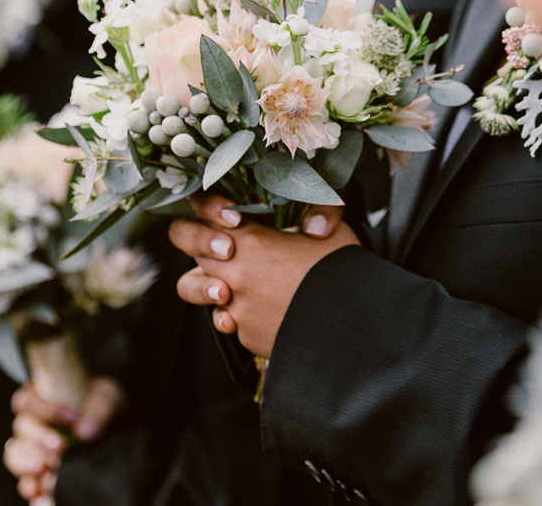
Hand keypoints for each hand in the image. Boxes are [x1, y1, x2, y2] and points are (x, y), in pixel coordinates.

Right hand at [4, 377, 123, 503]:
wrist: (113, 429)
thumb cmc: (102, 406)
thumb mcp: (106, 398)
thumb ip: (98, 409)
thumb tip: (84, 431)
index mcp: (41, 397)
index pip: (28, 401)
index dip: (47, 409)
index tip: (73, 416)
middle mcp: (31, 423)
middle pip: (22, 429)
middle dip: (40, 438)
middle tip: (62, 447)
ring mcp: (31, 449)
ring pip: (15, 455)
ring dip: (28, 463)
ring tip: (45, 469)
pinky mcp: (38, 473)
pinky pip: (24, 481)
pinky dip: (29, 486)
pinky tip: (39, 492)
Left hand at [170, 195, 358, 357]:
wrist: (350, 328)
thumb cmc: (343, 273)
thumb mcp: (332, 231)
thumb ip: (313, 215)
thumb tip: (310, 225)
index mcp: (249, 240)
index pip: (201, 210)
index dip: (209, 207)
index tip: (232, 215)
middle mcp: (233, 273)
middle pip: (190, 247)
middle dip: (204, 242)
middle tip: (229, 246)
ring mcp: (235, 307)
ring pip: (193, 288)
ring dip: (207, 284)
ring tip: (228, 288)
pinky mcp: (245, 335)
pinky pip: (227, 320)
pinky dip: (239, 315)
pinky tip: (261, 312)